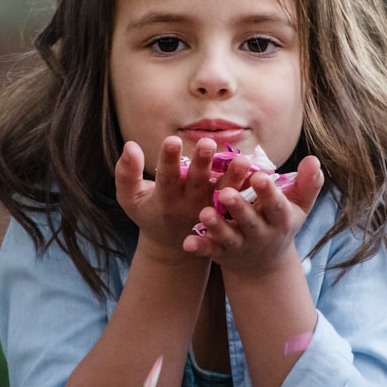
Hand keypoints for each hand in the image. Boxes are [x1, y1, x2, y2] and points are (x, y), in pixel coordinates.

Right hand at [114, 137, 251, 258]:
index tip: (171, 139)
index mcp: (165, 199)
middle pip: (197, 183)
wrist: (173, 246)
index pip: (166, 178)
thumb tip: (130, 145)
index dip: (168, 160)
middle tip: (208, 142)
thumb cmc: (149, 212)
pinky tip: (260, 172)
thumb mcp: (130, 198)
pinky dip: (249, 189)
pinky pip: (239, 201)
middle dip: (202, 163)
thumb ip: (126, 173)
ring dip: (233, 178)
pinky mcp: (226, 214)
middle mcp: (189, 205)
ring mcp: (210, 210)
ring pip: (223, 194)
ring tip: (243, 160)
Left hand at [183, 155, 323, 277]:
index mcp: (280, 219)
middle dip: (239, 208)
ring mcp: (240, 245)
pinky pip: (210, 251)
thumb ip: (308, 183)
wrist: (265, 264)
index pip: (276, 205)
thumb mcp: (299, 206)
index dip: (268, 192)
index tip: (258, 176)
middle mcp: (261, 233)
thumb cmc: (281, 222)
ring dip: (216, 226)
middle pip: (249, 221)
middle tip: (225, 192)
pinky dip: (200, 247)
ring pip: (228, 236)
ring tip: (204, 212)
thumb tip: (313, 159)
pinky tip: (187, 242)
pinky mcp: (222, 253)